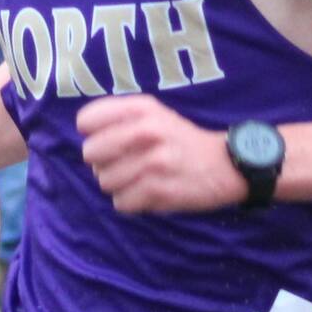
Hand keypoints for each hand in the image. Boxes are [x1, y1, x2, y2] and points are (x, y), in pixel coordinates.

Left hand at [78, 95, 245, 213]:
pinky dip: (131, 202)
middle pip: (90, 153)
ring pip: (104, 181)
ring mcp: (153, 162)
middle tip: (124, 163)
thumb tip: (86, 139)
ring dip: (118, 185)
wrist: (226, 165)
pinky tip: (148, 193)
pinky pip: (121, 203)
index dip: (92, 134)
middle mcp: (146, 131)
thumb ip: (119, 119)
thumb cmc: (181, 140)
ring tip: (140, 179)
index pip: (87, 120)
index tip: (106, 139)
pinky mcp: (159, 191)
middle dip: (102, 163)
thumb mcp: (154, 114)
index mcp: (142, 108)